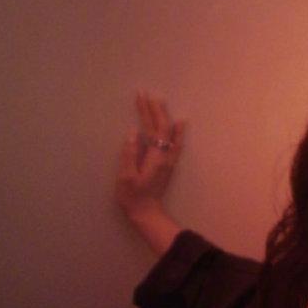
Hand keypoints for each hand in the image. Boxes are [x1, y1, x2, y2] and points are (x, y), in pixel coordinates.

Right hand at [115, 90, 186, 218]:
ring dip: (163, 117)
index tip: (141, 96)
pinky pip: (174, 144)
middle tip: (146, 93)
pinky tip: (180, 123)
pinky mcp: (167, 165)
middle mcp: (165, 157)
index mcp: (154, 158)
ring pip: (169, 134)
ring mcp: (168, 161)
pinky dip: (177, 131)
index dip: (148, 111)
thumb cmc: (133, 197)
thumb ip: (130, 154)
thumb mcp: (126, 176)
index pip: (153, 129)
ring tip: (159, 102)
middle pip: (162, 128)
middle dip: (154, 109)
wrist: (147, 214)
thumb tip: (133, 133)